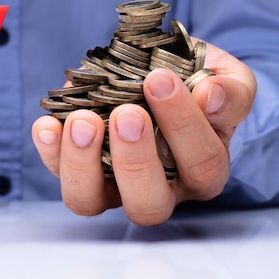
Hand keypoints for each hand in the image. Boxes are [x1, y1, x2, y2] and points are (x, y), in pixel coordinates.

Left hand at [32, 40, 255, 225]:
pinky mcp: (77, 171)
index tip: (159, 79)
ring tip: (82, 120)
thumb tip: (211, 96)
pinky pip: (56, 173)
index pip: (200, 164)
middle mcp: (158, 189)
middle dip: (134, 160)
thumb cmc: (194, 83)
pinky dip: (48, 150)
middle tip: (127, 114)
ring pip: (90, 201)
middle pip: (147, 203)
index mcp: (203, 171)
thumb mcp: (226, 79)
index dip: (181, 124)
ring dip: (81, 162)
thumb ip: (231, 91)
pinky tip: (48, 123)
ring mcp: (111, 186)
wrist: (157, 75)